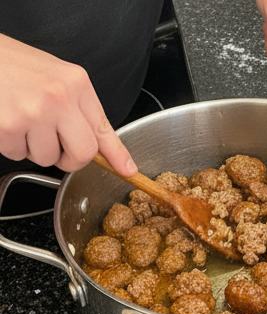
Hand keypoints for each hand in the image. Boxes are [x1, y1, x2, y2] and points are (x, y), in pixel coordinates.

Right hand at [0, 34, 137, 175]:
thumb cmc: (11, 63)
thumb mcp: (56, 78)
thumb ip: (83, 113)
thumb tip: (115, 156)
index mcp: (75, 83)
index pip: (104, 129)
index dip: (115, 155)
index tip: (127, 170)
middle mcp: (58, 97)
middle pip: (82, 154)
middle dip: (67, 157)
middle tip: (52, 141)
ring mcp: (34, 112)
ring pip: (46, 157)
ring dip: (32, 146)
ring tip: (21, 118)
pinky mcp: (9, 125)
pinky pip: (17, 154)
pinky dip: (9, 143)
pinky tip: (5, 118)